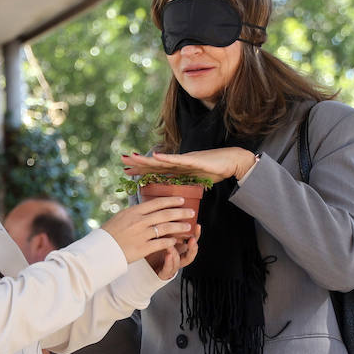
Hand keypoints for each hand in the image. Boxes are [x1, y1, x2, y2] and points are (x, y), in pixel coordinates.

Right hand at [99, 197, 195, 264]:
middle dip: (181, 213)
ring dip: (179, 227)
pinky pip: (161, 243)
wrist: (101, 250)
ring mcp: (142, 235)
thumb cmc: (110, 233)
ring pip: (166, 228)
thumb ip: (135, 212)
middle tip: (191, 213)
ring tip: (188, 227)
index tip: (182, 200)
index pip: (157, 203)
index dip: (172, 201)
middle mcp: (139, 221)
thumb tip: (147, 207)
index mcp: (134, 211)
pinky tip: (175, 241)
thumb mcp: (120, 216)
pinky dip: (170, 242)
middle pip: (165, 214)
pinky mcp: (143, 248)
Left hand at [123, 147, 255, 183]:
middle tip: (122, 161)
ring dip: (146, 159)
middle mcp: (178, 163)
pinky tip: (155, 156)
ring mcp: (184, 160)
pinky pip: (177, 160)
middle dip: (138, 163)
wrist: (231, 162)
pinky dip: (166, 159)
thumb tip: (175, 196)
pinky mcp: (193, 160)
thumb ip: (185, 186)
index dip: (141, 169)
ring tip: (132, 157)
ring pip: (162, 161)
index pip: (156, 170)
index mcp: (177, 169)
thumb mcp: (196, 182)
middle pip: (154, 164)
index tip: (126, 170)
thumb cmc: (215, 171)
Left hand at [146, 229, 199, 279]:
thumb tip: (167, 207)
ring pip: (180, 261)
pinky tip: (168, 255)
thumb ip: (165, 224)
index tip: (197, 225)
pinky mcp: (164, 272)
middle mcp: (178, 255)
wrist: (141, 262)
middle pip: (190, 253)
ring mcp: (172, 264)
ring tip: (171, 246)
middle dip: (193, 247)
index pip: (191, 240)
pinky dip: (169, 262)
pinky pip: (169, 269)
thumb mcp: (158, 233)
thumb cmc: (149, 246)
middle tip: (192, 239)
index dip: (196, 234)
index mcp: (178, 245)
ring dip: (176, 253)